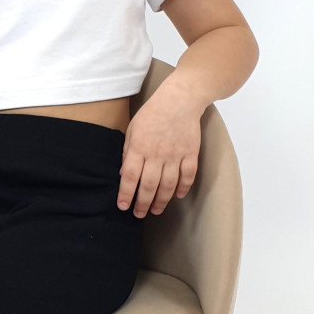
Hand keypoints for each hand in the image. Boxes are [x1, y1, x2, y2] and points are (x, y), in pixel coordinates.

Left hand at [117, 91, 201, 216]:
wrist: (180, 99)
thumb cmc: (152, 112)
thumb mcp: (132, 129)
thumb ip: (127, 152)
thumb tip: (122, 174)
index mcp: (139, 148)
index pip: (129, 177)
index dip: (126, 194)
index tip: (123, 206)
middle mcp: (156, 154)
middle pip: (149, 185)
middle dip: (143, 203)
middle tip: (139, 214)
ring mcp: (175, 155)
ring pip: (168, 185)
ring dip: (161, 200)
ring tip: (156, 210)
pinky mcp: (191, 153)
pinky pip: (188, 175)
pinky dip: (183, 188)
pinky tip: (178, 196)